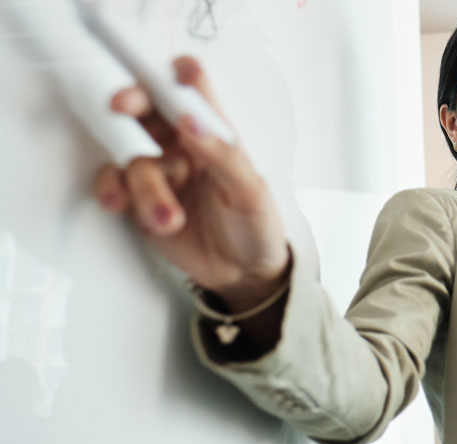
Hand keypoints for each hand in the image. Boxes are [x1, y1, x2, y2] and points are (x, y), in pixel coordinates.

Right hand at [93, 56, 289, 310]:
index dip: (183, 75)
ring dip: (148, 189)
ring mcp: (159, 172)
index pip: (195, 93)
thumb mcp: (252, 193)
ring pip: (135, 159)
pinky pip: (113, 182)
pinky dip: (112, 190)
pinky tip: (120, 204)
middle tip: (122, 104)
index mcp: (216, 136)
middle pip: (149, 108)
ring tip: (170, 220)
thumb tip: (190, 121)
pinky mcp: (138, 200)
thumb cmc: (256, 226)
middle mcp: (183, 147)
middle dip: (132, 101)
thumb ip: (225, 156)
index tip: (176, 70)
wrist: (243, 274)